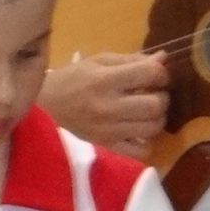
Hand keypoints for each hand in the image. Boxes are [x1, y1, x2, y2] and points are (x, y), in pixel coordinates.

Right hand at [38, 51, 169, 156]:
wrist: (45, 103)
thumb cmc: (74, 78)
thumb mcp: (99, 61)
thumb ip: (132, 60)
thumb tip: (164, 59)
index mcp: (105, 80)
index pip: (150, 74)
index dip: (160, 73)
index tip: (155, 75)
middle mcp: (108, 106)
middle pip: (155, 104)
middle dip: (162, 96)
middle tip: (152, 93)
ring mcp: (108, 129)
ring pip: (153, 128)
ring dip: (157, 118)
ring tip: (147, 111)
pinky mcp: (107, 145)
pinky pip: (140, 151)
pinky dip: (147, 142)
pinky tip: (139, 131)